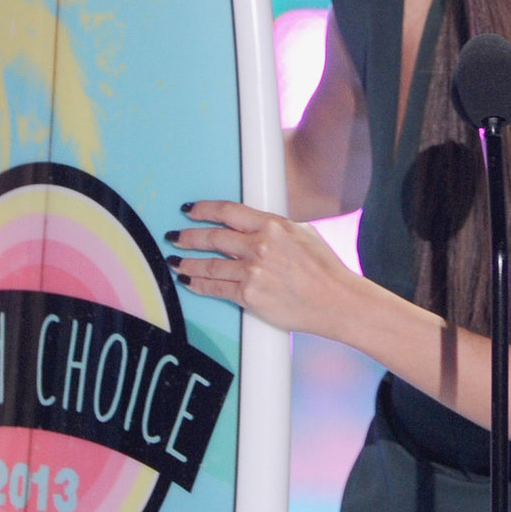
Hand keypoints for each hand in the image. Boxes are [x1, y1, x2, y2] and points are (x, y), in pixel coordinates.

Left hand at [164, 199, 361, 337]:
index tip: (189, 210)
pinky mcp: (249, 296)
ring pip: (209, 264)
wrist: (335, 301)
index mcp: (272, 225)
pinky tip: (189, 281)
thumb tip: (257, 225)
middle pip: (212, 237)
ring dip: (187, 262)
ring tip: (174, 261)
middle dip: (188, 236)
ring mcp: (253, 271)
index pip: (228, 212)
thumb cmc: (325, 269)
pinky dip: (198, 284)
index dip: (204, 209)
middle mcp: (260, 246)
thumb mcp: (303, 233)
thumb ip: (277, 228)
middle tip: (175, 236)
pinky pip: (216, 288)